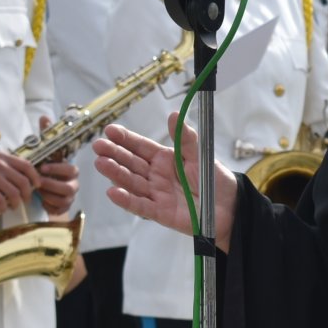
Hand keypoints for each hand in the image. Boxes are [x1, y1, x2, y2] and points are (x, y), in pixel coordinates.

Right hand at [0, 150, 38, 211]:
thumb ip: (10, 164)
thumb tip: (25, 175)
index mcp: (6, 158)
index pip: (27, 166)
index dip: (35, 177)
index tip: (37, 185)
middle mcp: (1, 166)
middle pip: (23, 182)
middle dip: (28, 194)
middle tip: (26, 200)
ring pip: (14, 193)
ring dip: (17, 203)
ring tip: (15, 206)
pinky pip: (0, 200)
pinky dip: (4, 207)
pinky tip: (3, 209)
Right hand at [93, 114, 236, 251]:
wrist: (229, 207)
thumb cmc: (213, 179)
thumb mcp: (200, 156)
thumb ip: (186, 139)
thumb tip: (174, 115)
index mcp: (164, 159)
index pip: (140, 147)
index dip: (125, 139)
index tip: (110, 130)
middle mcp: (155, 176)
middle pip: (131, 164)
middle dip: (114, 154)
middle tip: (98, 145)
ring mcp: (156, 194)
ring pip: (131, 183)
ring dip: (115, 173)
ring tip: (101, 163)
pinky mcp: (160, 213)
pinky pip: (140, 205)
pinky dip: (126, 200)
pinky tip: (112, 191)